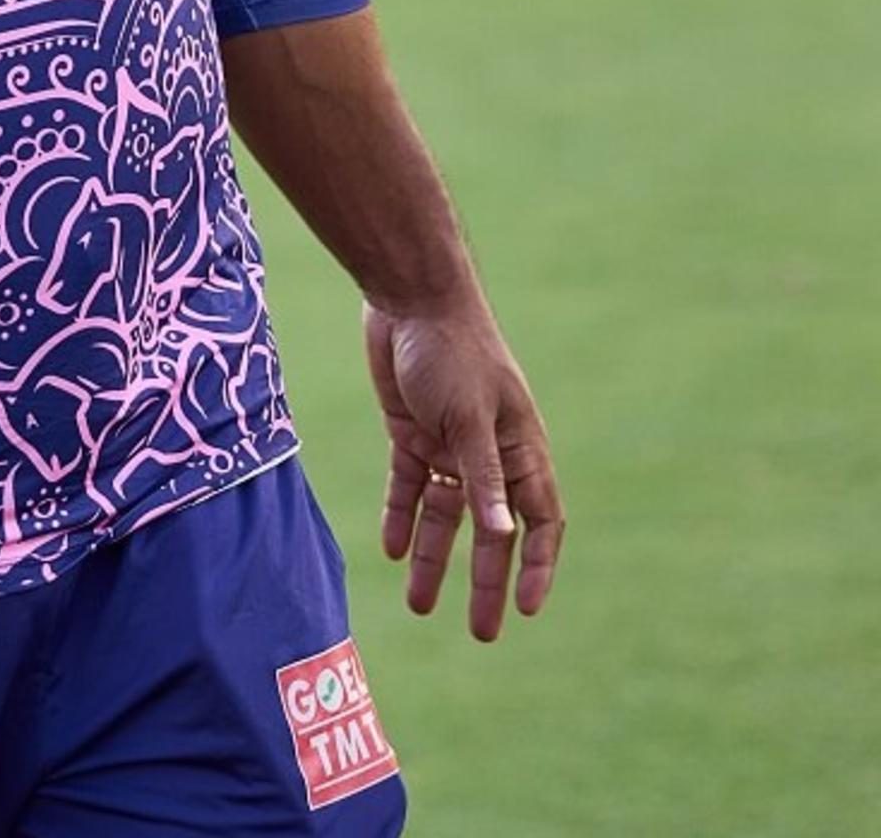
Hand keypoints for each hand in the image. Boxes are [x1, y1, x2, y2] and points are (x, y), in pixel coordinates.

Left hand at [363, 298, 564, 641]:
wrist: (408, 296)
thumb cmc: (453, 349)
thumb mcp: (470, 415)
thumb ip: (482, 474)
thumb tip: (502, 532)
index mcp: (520, 448)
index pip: (540, 519)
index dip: (536, 565)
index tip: (525, 610)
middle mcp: (488, 453)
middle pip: (490, 529)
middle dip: (484, 579)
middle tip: (480, 633)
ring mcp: (448, 443)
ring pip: (443, 514)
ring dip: (433, 557)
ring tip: (419, 605)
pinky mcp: (410, 431)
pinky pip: (409, 485)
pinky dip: (400, 516)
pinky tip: (390, 550)